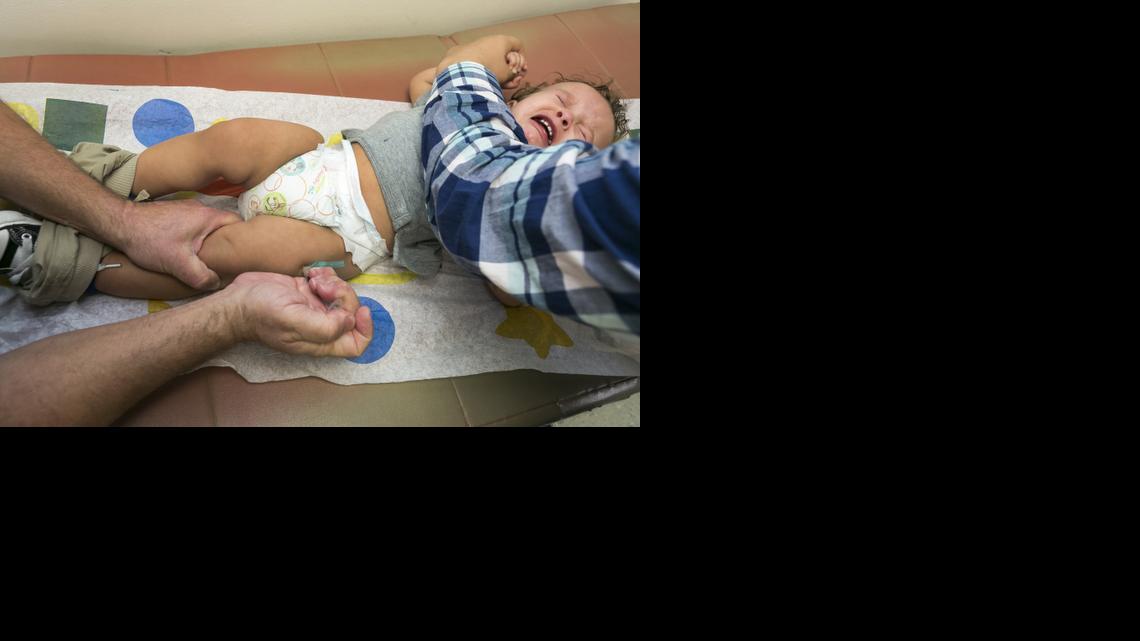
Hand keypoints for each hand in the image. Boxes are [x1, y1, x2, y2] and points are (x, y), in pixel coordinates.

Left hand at [119, 199, 241, 290]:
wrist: (120, 223)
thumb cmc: (150, 240)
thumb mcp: (179, 264)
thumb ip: (202, 277)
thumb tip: (216, 283)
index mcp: (208, 217)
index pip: (238, 223)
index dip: (244, 239)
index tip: (244, 254)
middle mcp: (200, 208)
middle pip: (224, 225)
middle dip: (227, 242)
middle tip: (227, 260)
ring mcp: (187, 209)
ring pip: (208, 226)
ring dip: (210, 240)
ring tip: (207, 258)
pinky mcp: (175, 213)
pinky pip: (195, 225)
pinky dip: (196, 236)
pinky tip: (189, 249)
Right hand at [226, 267, 372, 357]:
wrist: (237, 300)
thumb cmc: (260, 314)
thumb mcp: (293, 321)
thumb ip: (325, 327)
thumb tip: (350, 321)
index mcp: (320, 341)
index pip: (356, 344)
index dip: (365, 329)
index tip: (360, 310)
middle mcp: (321, 326)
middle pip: (351, 312)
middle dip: (343, 296)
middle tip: (323, 287)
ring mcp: (315, 308)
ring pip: (342, 295)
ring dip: (333, 282)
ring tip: (314, 280)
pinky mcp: (308, 292)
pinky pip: (329, 282)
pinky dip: (325, 275)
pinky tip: (311, 273)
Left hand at [437, 35, 524, 87]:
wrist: (460, 71)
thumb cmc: (488, 70)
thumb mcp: (507, 74)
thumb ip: (514, 73)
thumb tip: (513, 74)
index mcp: (501, 40)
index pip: (518, 45)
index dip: (521, 58)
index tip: (520, 70)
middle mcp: (488, 40)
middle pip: (503, 52)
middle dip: (508, 67)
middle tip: (510, 80)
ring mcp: (474, 45)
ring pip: (489, 57)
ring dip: (494, 70)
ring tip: (495, 84)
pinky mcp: (460, 52)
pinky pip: (475, 60)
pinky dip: (480, 69)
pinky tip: (480, 80)